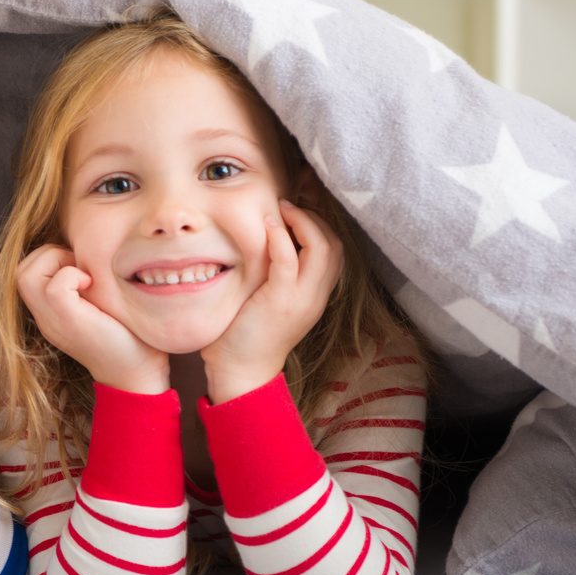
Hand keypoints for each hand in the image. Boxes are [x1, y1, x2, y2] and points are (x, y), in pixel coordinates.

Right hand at [16, 244, 168, 394]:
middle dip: (49, 254)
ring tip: (83, 275)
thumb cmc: (128, 336)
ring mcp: (53, 322)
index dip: (50, 256)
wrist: (137, 374)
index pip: (26, 271)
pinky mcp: (69, 322)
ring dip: (56, 262)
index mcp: (49, 313)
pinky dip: (72, 275)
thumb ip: (86, 283)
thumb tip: (91, 251)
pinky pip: (54, 287)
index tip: (81, 267)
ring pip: (26, 275)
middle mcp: (45, 318)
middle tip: (80, 268)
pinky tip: (92, 284)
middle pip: (20, 271)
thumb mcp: (99, 304)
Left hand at [201, 200, 342, 404]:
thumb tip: (264, 238)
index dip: (320, 224)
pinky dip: (281, 237)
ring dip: (302, 221)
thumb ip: (276, 273)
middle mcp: (316, 295)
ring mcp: (302, 299)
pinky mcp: (281, 301)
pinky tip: (268, 223)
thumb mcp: (270, 298)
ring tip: (280, 209)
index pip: (335, 250)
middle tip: (288, 204)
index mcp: (316, 295)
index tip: (296, 210)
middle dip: (315, 216)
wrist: (240, 370)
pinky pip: (290, 260)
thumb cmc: (246, 333)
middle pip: (335, 244)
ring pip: (322, 248)